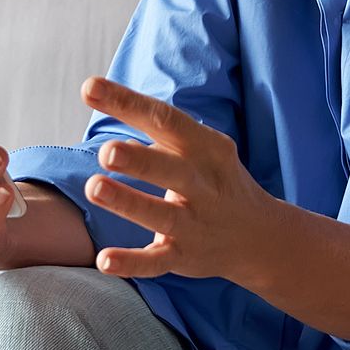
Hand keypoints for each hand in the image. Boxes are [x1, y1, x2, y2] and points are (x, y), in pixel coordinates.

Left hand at [80, 77, 274, 280]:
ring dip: (128, 202)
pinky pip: (157, 261)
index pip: (165, 119)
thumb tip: (96, 95)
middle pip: (170, 169)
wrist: (260, 236)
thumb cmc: (212, 177)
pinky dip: (131, 262)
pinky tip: (104, 260)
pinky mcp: (184, 256)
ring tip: (94, 188)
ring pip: (161, 214)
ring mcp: (194, 222)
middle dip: (138, 160)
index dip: (127, 103)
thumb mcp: (198, 146)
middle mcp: (202, 183)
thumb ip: (155, 127)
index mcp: (204, 147)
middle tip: (106, 151)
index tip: (89, 88)